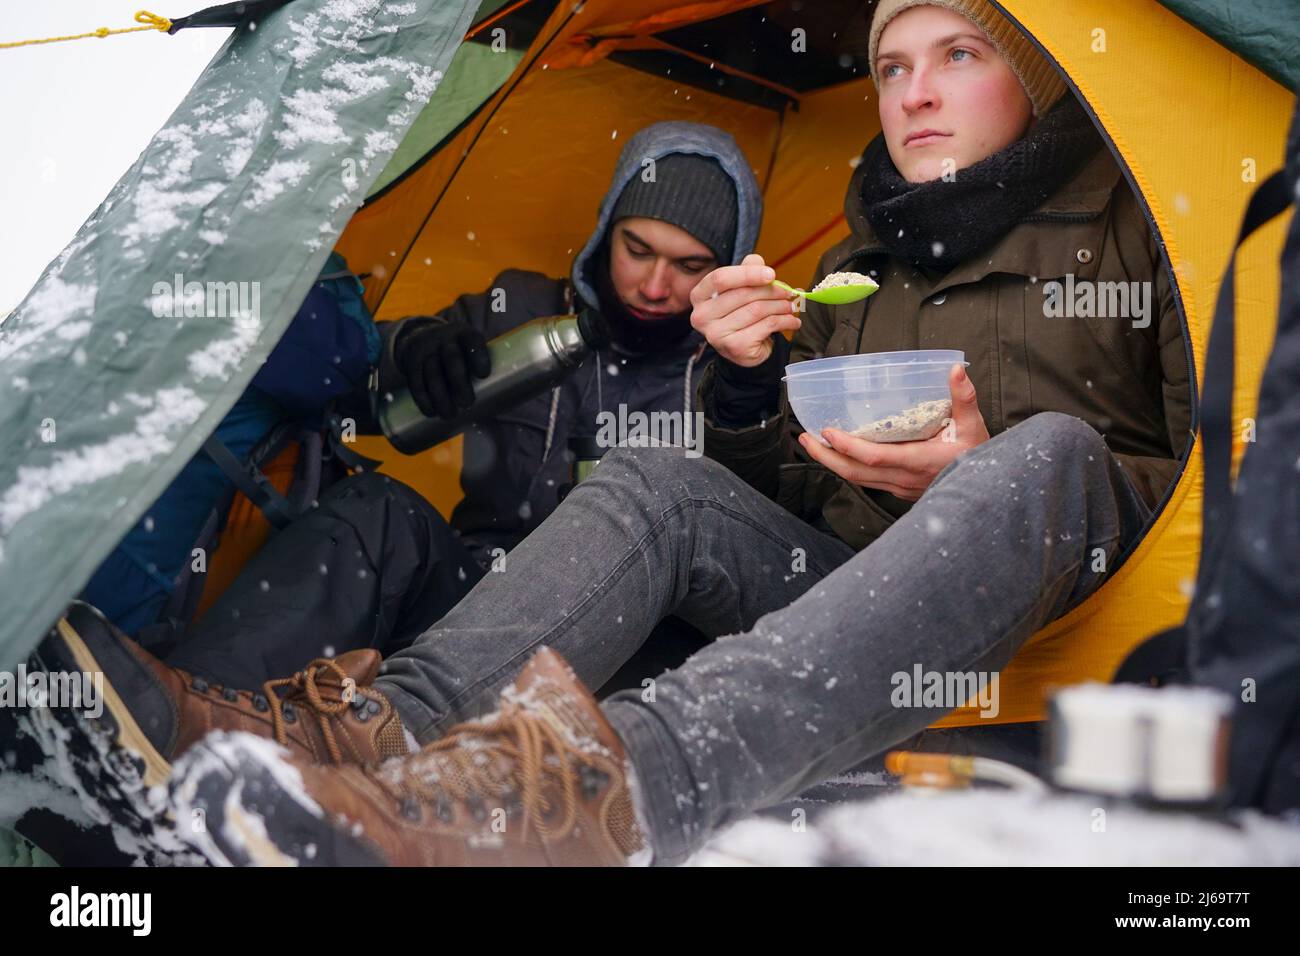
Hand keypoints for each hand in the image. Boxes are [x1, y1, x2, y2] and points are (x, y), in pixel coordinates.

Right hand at [394, 318, 490, 418]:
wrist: (420, 337)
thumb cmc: (456, 352)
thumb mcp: (467, 349)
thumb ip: (479, 368)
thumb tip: (500, 401)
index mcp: (465, 334)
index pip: (472, 341)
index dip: (478, 356)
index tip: (484, 375)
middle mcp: (445, 338)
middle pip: (452, 359)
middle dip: (459, 382)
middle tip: (467, 403)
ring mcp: (426, 349)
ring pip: (432, 372)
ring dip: (440, 396)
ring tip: (449, 414)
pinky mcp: (411, 362)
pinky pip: (415, 380)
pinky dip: (423, 398)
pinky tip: (430, 412)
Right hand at [690, 253, 800, 366]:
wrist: (744, 350)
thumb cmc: (741, 314)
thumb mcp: (741, 288)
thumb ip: (747, 270)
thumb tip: (757, 261)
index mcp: (700, 295)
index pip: (720, 278)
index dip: (747, 274)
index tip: (771, 274)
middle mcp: (702, 316)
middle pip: (742, 294)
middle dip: (771, 291)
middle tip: (788, 291)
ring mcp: (716, 334)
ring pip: (756, 310)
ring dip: (780, 306)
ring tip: (790, 306)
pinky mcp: (734, 347)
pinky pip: (766, 326)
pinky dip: (784, 321)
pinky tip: (792, 321)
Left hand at [797, 363, 989, 501]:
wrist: (987, 491)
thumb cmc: (979, 456)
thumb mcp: (975, 426)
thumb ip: (964, 397)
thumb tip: (955, 370)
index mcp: (918, 462)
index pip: (873, 457)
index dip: (847, 446)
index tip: (828, 432)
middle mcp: (903, 479)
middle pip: (854, 472)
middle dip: (825, 456)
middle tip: (804, 438)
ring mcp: (899, 487)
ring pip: (857, 479)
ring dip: (832, 462)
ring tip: (814, 443)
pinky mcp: (899, 490)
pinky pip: (866, 480)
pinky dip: (848, 467)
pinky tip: (839, 454)